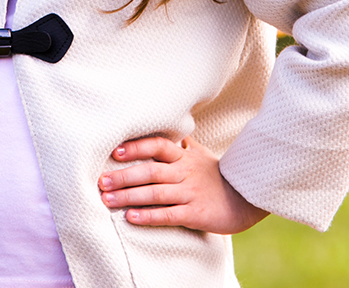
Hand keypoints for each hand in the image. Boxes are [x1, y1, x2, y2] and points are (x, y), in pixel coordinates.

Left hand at [98, 136, 268, 233]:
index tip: (115, 151)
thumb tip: (171, 131)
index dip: (136, 147)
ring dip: (129, 196)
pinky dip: (149, 216)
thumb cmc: (218, 176)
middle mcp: (184, 172)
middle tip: (101, 180)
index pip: (157, 146)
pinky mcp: (195, 214)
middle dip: (124, 175)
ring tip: (108, 199)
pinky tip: (131, 217)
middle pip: (150, 170)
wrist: (247, 199)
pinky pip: (168, 215)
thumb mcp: (201, 155)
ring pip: (155, 193)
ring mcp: (189, 193)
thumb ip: (183, 145)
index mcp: (184, 157)